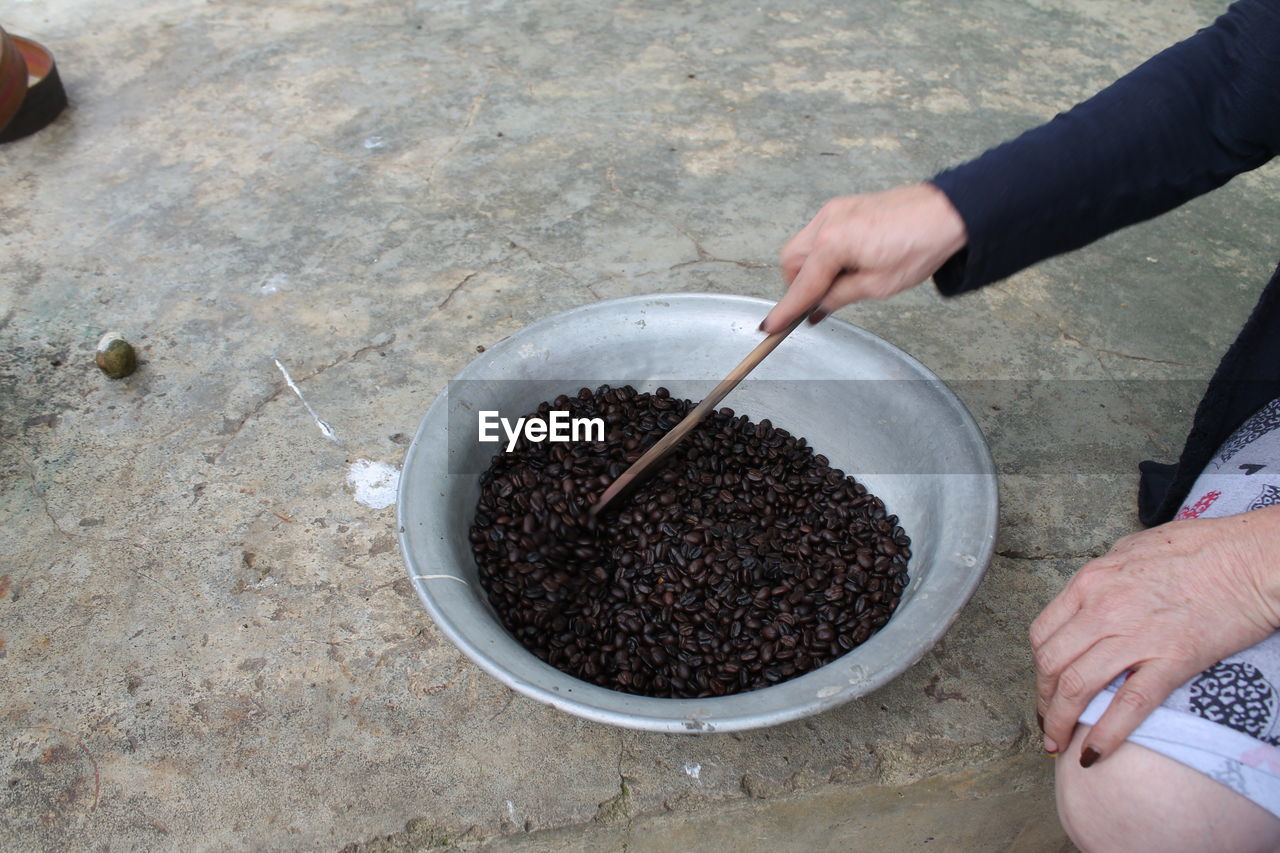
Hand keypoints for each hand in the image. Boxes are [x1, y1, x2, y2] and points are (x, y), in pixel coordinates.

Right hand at [760, 183, 966, 332]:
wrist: (948, 212)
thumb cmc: (920, 244)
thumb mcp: (878, 285)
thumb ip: (839, 297)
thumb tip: (816, 309)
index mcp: (833, 243)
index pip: (801, 285)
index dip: (785, 311)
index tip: (769, 328)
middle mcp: (826, 222)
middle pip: (791, 261)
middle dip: (800, 284)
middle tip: (821, 302)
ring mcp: (834, 210)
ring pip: (803, 246)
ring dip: (812, 268)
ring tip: (842, 281)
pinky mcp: (844, 207)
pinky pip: (819, 234)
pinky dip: (824, 253)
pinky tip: (848, 264)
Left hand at [1031, 506, 1279, 766]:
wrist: (1251, 559)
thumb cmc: (1202, 548)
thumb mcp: (1133, 550)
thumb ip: (1105, 577)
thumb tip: (1091, 595)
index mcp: (1091, 582)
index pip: (1043, 633)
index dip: (1037, 667)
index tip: (1043, 684)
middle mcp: (1103, 608)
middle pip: (1051, 663)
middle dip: (1043, 699)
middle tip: (1047, 719)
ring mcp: (1136, 635)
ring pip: (1077, 685)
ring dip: (1060, 720)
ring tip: (1058, 742)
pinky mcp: (1172, 659)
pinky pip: (1128, 703)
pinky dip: (1105, 733)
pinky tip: (1094, 753)